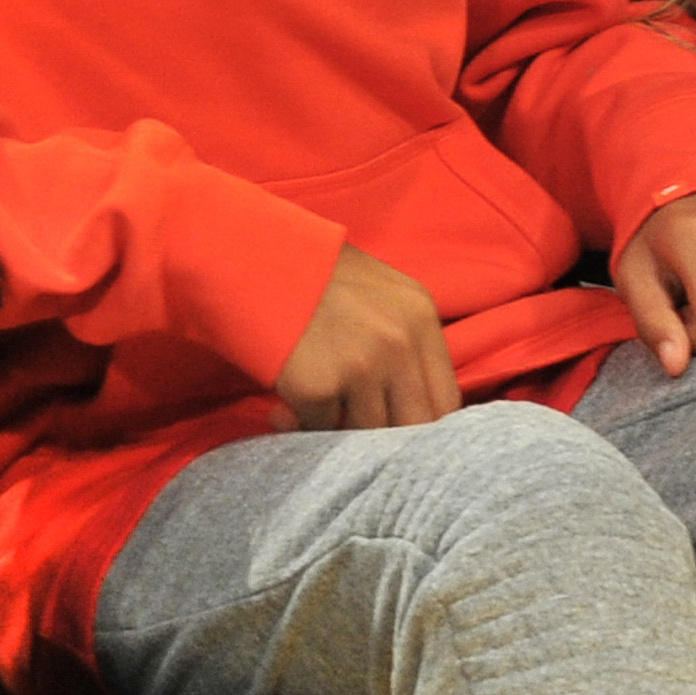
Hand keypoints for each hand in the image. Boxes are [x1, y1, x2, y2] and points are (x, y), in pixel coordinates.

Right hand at [270, 245, 459, 431]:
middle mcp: (400, 342)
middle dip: (386, 439)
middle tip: (352, 428)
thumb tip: (408, 402)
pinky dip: (301, 425)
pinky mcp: (320, 386)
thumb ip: (403, 341)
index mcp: (420, 316)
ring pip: (367, 433)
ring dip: (338, 429)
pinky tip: (282, 408)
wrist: (249, 255)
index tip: (395, 429)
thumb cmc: (311, 273)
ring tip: (311, 408)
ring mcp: (363, 366)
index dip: (422, 423)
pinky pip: (320, 429)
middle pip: (415, 425)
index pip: (446, 400)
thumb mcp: (379, 292)